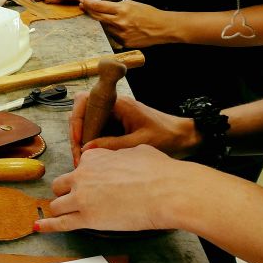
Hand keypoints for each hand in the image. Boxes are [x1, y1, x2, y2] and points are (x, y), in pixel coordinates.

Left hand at [37, 144, 191, 232]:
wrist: (166, 191)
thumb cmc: (159, 172)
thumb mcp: (136, 151)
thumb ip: (121, 154)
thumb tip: (123, 157)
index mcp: (94, 158)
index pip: (80, 165)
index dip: (87, 175)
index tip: (92, 182)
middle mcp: (83, 175)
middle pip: (61, 184)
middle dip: (67, 191)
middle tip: (76, 198)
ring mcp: (82, 197)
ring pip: (58, 204)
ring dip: (62, 209)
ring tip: (67, 215)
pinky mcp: (87, 218)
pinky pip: (61, 223)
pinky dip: (48, 226)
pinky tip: (39, 227)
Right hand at [69, 93, 198, 163]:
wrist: (185, 138)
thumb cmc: (167, 137)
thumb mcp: (139, 143)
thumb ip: (112, 145)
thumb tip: (87, 149)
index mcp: (118, 103)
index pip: (85, 101)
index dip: (77, 120)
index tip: (79, 141)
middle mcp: (113, 106)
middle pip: (83, 114)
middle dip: (77, 135)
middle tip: (79, 158)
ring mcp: (114, 115)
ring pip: (88, 124)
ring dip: (83, 141)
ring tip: (84, 162)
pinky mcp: (116, 125)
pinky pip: (97, 131)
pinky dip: (92, 144)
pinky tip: (93, 160)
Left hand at [80, 0, 176, 47]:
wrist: (162, 28)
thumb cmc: (149, 13)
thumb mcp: (133, 4)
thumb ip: (118, 6)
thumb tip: (106, 7)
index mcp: (122, 10)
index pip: (100, 6)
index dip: (89, 3)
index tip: (82, 1)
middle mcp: (119, 22)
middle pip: (98, 17)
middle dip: (89, 11)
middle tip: (82, 7)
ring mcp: (120, 34)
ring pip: (105, 27)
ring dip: (102, 21)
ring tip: (104, 16)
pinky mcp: (123, 42)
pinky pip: (113, 35)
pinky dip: (113, 30)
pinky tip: (120, 27)